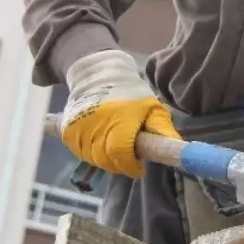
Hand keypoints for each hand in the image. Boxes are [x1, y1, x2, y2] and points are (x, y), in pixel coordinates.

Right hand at [60, 48, 179, 177]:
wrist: (98, 75)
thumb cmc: (131, 93)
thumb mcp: (152, 107)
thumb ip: (162, 128)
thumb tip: (176, 148)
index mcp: (120, 119)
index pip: (121, 152)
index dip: (131, 165)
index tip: (140, 168)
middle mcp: (97, 124)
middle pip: (106, 159)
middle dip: (120, 164)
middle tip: (130, 159)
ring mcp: (80, 128)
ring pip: (92, 158)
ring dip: (106, 160)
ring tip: (117, 149)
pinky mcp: (68, 130)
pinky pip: (80, 152)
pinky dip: (92, 154)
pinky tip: (102, 145)